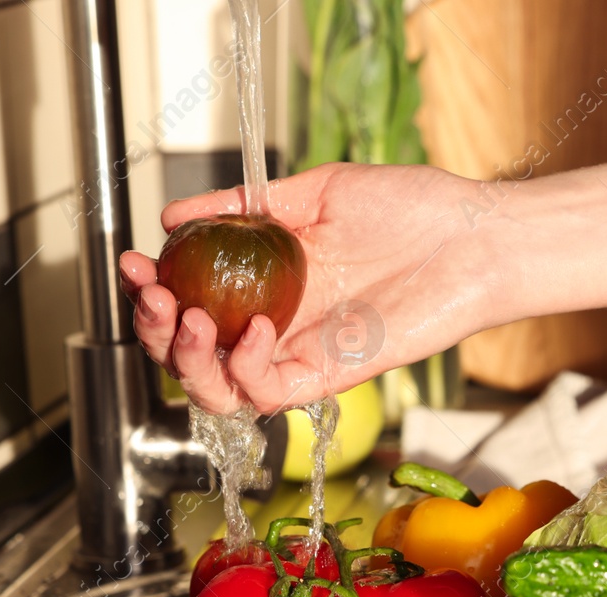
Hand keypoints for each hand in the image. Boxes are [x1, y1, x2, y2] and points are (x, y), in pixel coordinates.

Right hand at [119, 163, 501, 413]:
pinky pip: (270, 393)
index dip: (153, 292)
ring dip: (189, 358)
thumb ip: (246, 205)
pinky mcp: (330, 376)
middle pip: (193, 356)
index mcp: (268, 284)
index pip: (193, 304)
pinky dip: (249, 367)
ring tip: (187, 315)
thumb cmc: (414, 211)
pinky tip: (258, 326)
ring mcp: (301, 354)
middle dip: (155, 331)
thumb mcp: (316, 193)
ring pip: (219, 389)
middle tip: (151, 294)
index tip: (133, 262)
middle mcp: (278, 326)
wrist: (473, 236)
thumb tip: (174, 214)